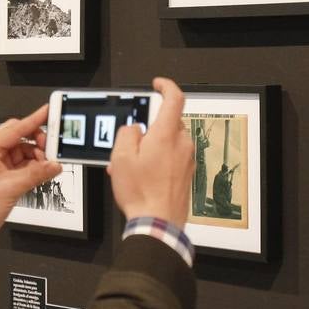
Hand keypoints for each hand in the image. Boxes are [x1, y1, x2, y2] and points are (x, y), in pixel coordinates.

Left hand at [0, 106, 61, 253]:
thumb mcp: (10, 189)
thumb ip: (35, 174)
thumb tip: (53, 165)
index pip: (16, 128)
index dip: (35, 119)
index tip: (50, 112)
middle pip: (20, 136)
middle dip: (38, 142)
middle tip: (52, 150)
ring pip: (23, 151)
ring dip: (37, 157)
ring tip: (47, 167)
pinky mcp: (2, 175)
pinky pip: (22, 164)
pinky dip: (33, 167)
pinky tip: (41, 174)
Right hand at [107, 78, 194, 226]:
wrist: (158, 223)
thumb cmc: (142, 194)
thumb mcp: (121, 158)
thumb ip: (127, 133)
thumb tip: (134, 128)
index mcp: (166, 135)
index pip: (174, 98)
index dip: (166, 86)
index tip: (157, 85)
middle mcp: (181, 144)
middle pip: (167, 123)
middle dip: (149, 128)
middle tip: (131, 144)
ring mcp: (187, 159)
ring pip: (168, 142)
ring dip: (152, 147)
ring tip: (132, 167)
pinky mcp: (187, 173)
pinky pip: (172, 157)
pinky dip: (158, 160)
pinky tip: (142, 177)